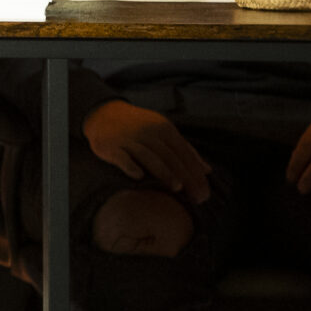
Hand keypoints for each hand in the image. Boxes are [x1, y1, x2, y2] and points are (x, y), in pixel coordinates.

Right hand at [83, 100, 213, 201]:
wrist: (103, 113)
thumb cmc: (138, 127)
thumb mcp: (163, 132)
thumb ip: (185, 149)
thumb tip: (207, 170)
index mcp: (163, 128)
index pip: (184, 153)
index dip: (196, 173)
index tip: (204, 192)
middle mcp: (147, 132)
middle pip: (170, 156)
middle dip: (186, 177)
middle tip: (197, 197)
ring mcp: (128, 138)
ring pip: (149, 156)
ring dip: (164, 172)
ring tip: (177, 188)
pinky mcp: (110, 145)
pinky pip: (121, 156)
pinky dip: (130, 165)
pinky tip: (139, 176)